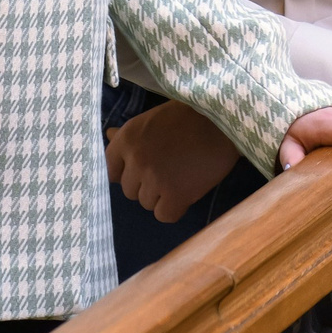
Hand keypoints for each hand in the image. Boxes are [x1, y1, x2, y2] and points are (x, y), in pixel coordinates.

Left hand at [107, 99, 242, 222]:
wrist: (224, 122)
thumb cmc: (188, 117)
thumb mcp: (152, 119)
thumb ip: (128, 134)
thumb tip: (108, 134)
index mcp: (127, 139)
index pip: (110, 170)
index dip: (127, 173)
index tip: (142, 170)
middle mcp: (136, 160)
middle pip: (130, 191)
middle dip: (146, 185)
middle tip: (169, 170)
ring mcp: (155, 179)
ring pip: (147, 203)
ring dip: (162, 196)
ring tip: (181, 176)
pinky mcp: (176, 195)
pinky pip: (164, 215)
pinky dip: (174, 208)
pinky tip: (186, 191)